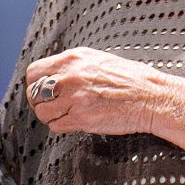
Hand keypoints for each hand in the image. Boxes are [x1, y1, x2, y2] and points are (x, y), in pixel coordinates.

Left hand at [24, 47, 172, 136]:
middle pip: (33, 93)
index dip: (34, 83)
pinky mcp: (81, 118)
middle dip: (38, 102)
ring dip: (50, 116)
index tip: (41, 90)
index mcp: (73, 58)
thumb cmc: (130, 78)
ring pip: (42, 112)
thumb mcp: (98, 59)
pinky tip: (73, 121)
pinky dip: (61, 126)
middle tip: (50, 105)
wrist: (150, 96)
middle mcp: (70, 76)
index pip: (34, 71)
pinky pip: (56, 126)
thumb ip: (73, 66)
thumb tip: (53, 76)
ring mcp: (74, 98)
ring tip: (64, 114)